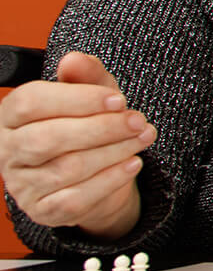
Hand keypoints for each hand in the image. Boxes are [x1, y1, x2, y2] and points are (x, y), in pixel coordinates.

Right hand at [0, 52, 149, 238]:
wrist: (92, 175)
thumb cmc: (85, 127)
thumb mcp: (91, 95)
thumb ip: (85, 75)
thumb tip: (74, 60)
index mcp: (11, 115)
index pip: (31, 102)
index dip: (78, 99)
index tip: (117, 99)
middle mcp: (8, 150)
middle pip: (49, 138)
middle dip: (101, 129)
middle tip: (137, 121)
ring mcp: (23, 184)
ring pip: (67, 168)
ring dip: (114, 151)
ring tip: (142, 138)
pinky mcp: (43, 210)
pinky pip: (76, 199)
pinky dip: (110, 180)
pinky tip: (132, 164)